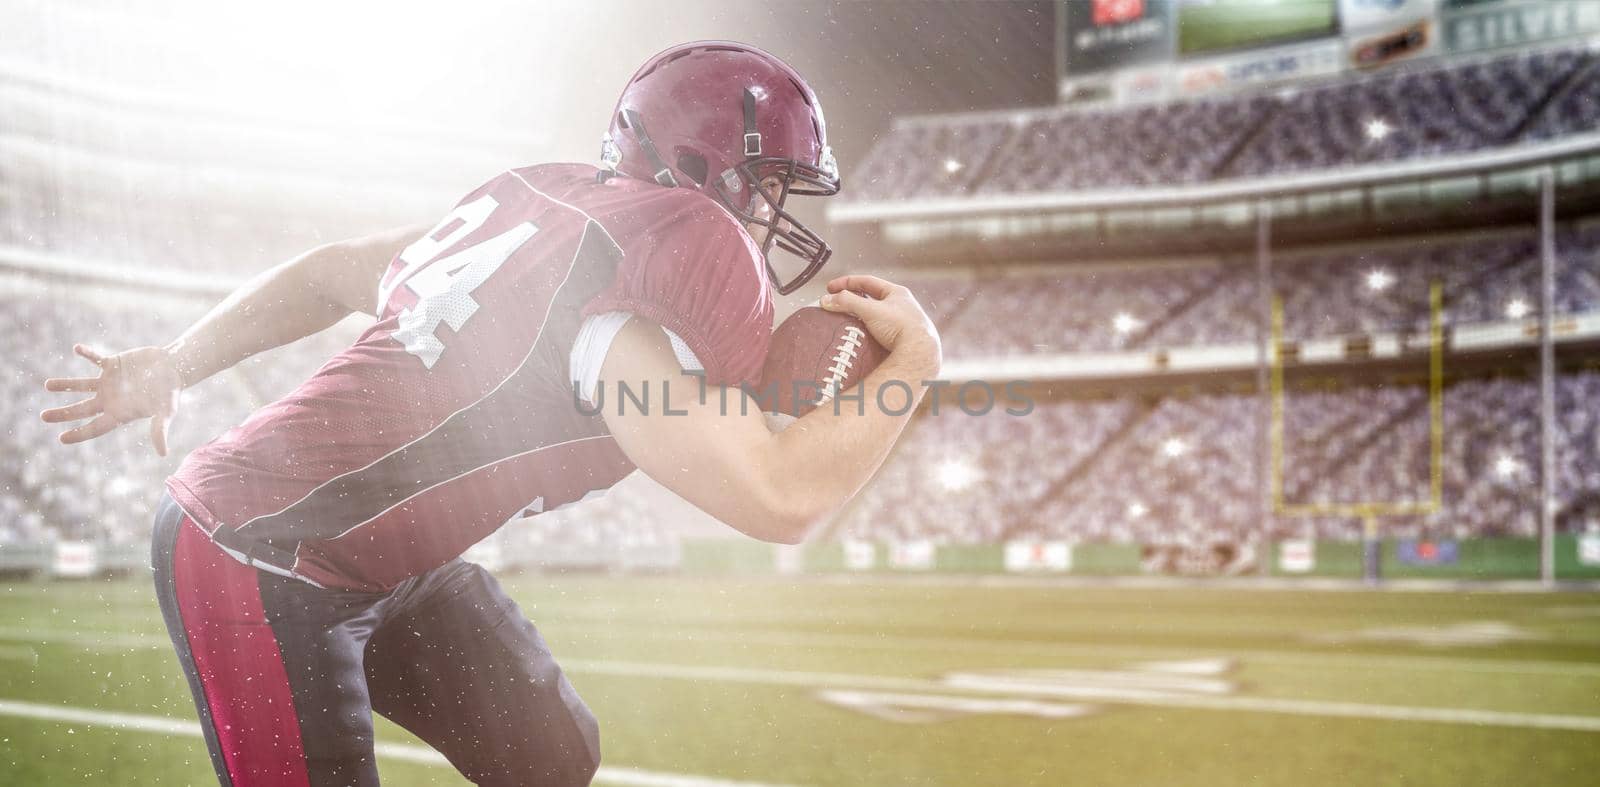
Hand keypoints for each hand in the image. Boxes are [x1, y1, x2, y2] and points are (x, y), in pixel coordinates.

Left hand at [40, 344, 183, 455]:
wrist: (175, 368)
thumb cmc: (171, 393)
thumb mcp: (166, 413)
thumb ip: (160, 430)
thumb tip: (163, 453)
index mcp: (119, 413)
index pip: (95, 427)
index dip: (79, 433)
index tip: (61, 438)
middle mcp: (110, 399)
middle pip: (81, 409)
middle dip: (63, 413)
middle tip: (43, 416)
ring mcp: (109, 382)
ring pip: (81, 385)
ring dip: (65, 385)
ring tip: (47, 385)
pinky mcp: (112, 364)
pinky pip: (96, 359)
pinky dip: (87, 354)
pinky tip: (77, 348)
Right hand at [818, 275, 940, 371]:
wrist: (919, 353)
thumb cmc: (899, 327)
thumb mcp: (870, 310)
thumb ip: (847, 302)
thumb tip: (825, 300)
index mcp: (897, 293)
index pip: (867, 281)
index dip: (846, 283)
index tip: (829, 288)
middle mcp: (903, 306)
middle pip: (872, 299)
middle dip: (853, 301)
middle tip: (837, 305)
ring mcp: (904, 323)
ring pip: (876, 317)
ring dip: (860, 318)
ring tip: (845, 322)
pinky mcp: (902, 340)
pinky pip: (880, 332)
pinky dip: (868, 332)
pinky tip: (860, 339)